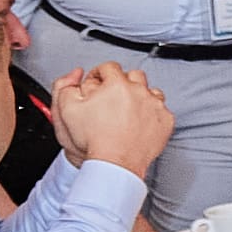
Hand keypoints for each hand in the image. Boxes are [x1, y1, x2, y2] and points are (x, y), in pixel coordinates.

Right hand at [55, 64, 174, 179]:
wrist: (114, 164)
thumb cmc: (93, 140)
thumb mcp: (66, 109)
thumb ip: (66, 86)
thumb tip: (76, 75)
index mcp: (117, 85)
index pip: (109, 67)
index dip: (99, 74)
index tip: (98, 83)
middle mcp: (139, 92)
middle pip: (132, 75)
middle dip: (121, 82)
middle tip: (112, 96)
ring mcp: (155, 106)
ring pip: (149, 91)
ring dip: (139, 96)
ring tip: (126, 109)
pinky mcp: (165, 121)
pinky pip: (160, 110)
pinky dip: (151, 113)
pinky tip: (139, 121)